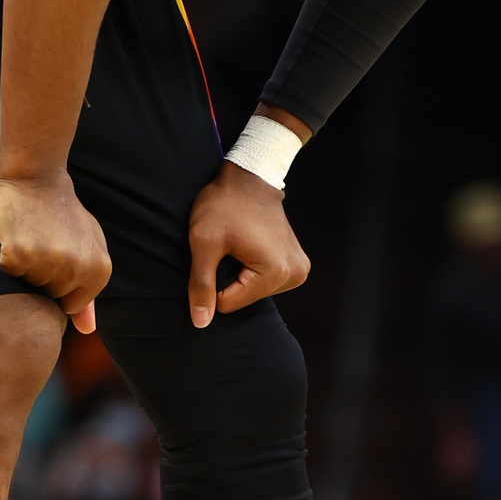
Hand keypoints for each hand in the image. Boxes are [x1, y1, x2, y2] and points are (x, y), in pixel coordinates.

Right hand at [0, 172, 111, 331]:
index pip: (70, 306)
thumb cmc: (63, 213)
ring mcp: (48, 263)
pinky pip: (8, 273)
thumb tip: (88, 330)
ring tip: (31, 239)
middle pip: (49, 298)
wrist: (36, 177)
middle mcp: (76, 270)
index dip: (58, 286)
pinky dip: (6, 258)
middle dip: (42, 278)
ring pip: (27, 288)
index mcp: (99, 271)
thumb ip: (88, 290)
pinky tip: (16, 236)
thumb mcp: (89, 247)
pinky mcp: (19, 255)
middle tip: (42, 244)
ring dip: (24, 268)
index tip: (56, 259)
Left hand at [187, 163, 310, 326]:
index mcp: (275, 273)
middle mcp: (294, 275)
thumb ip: (201, 284)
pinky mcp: (297, 265)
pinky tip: (249, 246)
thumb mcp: (204, 242)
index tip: (217, 253)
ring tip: (239, 243)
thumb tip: (201, 323)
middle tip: (229, 245)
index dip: (212, 281)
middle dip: (229, 277)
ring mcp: (299, 270)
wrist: (250, 176)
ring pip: (253, 292)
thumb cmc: (225, 204)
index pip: (228, 303)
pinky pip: (265, 280)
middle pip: (244, 299)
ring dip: (240, 274)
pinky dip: (251, 269)